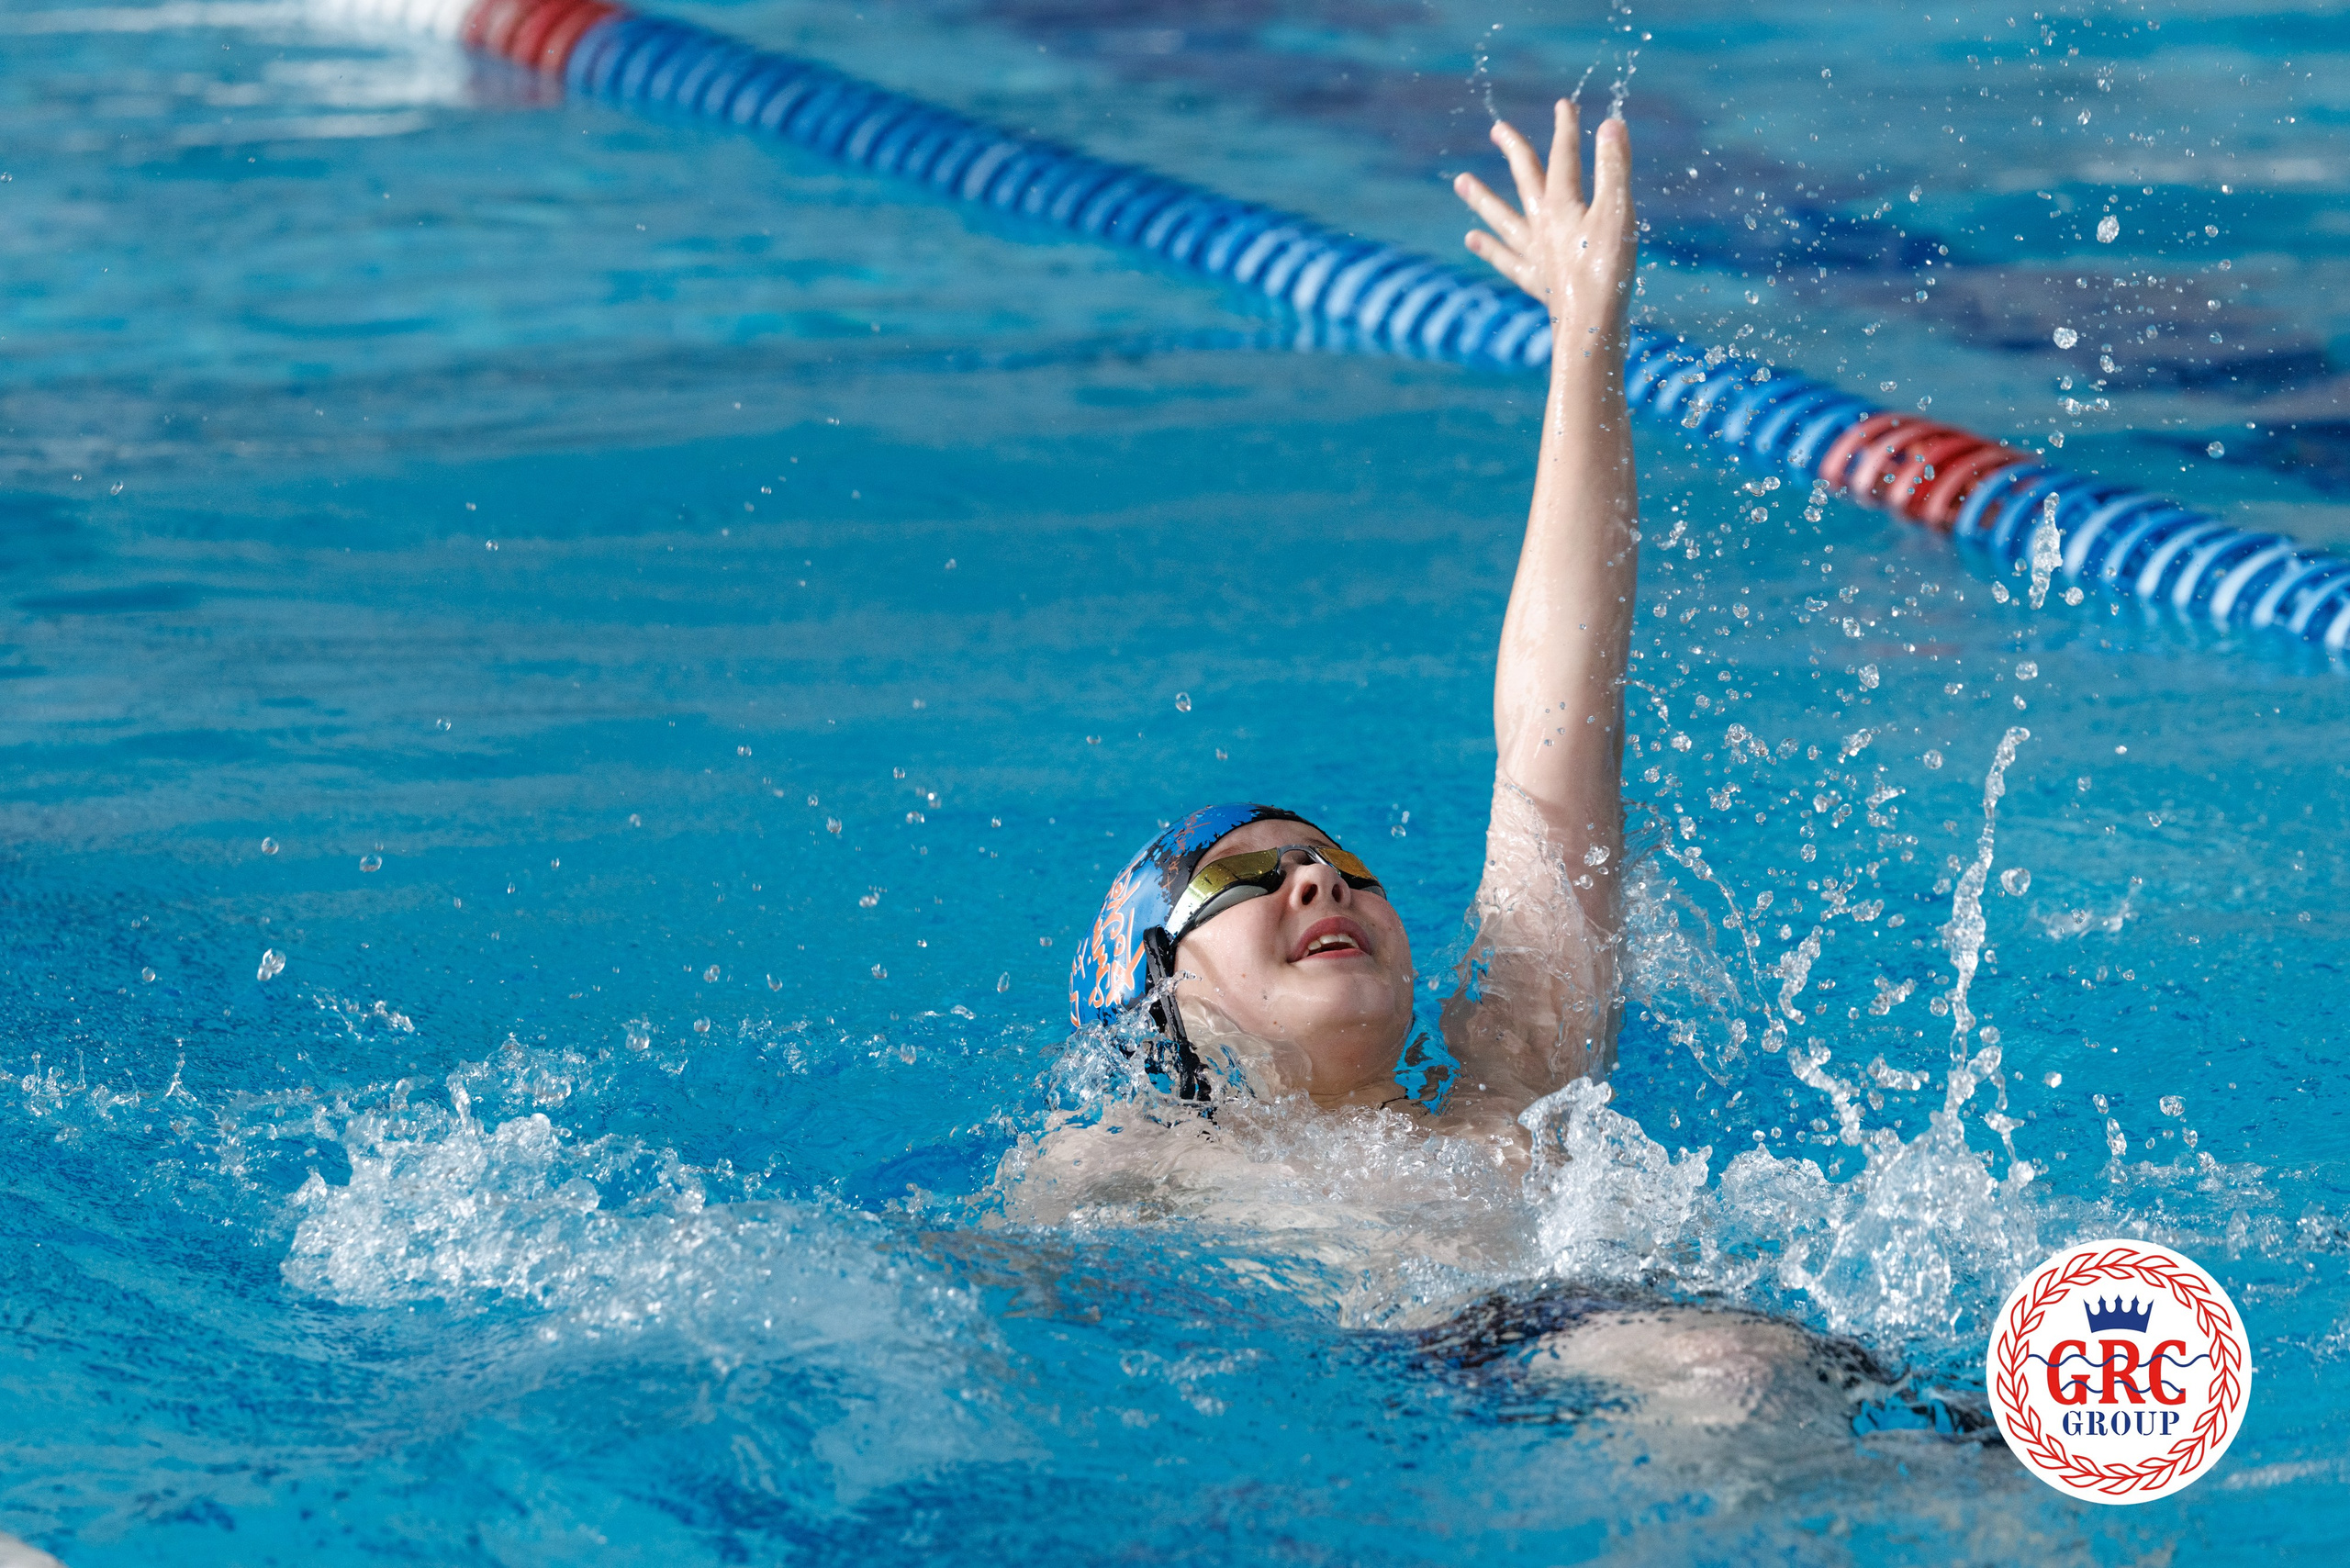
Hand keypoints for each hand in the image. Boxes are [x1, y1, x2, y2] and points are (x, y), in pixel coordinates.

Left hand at [1453, 102, 1635, 343]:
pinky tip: (1472, 238)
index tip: (1563, 105)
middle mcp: (1542, 226)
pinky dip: (1488, 247)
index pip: (1564, 157)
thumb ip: (1614, 169)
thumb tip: (1611, 124)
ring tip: (1460, 182)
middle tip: (1496, 129)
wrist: (1591, 327)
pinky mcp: (1536, 281)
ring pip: (1502, 218)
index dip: (1565, 129)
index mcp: (1562, 206)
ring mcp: (1535, 254)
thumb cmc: (1608, 271)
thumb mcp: (1617, 213)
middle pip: (1525, 181)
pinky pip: (1505, 259)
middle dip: (1514, 151)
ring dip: (1483, 198)